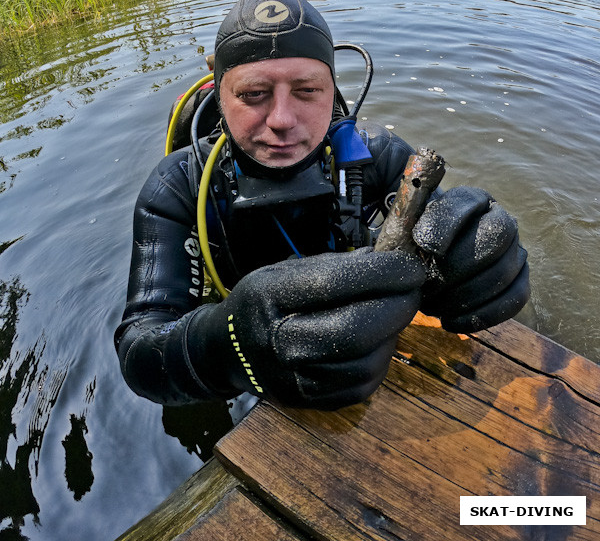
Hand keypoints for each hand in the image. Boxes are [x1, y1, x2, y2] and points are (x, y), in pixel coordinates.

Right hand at [185, 248, 425, 409]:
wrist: (228, 351)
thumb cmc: (264, 302)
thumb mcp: (285, 270)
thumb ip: (334, 266)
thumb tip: (387, 260)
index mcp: (270, 297)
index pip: (334, 285)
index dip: (381, 274)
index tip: (410, 266)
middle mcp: (279, 342)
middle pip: (354, 331)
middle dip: (397, 307)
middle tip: (413, 290)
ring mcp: (294, 379)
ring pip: (365, 363)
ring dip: (392, 335)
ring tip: (393, 313)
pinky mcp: (311, 402)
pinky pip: (362, 386)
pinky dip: (380, 360)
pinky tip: (379, 340)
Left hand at [413, 186, 528, 332]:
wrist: (428, 260)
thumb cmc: (416, 242)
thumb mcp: (409, 227)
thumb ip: (414, 227)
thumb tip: (430, 247)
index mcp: (472, 199)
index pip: (466, 203)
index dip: (446, 226)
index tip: (424, 248)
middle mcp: (501, 219)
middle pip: (495, 238)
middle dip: (456, 268)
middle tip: (427, 286)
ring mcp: (515, 250)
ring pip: (503, 272)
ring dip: (464, 296)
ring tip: (432, 305)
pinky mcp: (519, 280)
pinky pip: (514, 299)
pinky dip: (481, 315)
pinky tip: (450, 322)